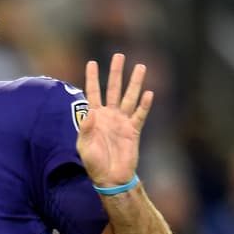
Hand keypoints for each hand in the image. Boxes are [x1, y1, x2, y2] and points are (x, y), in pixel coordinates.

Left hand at [76, 53, 152, 187]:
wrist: (110, 178)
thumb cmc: (94, 164)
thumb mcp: (84, 147)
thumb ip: (86, 130)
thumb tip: (89, 114)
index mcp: (95, 117)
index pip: (93, 92)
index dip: (92, 78)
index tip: (91, 62)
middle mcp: (110, 115)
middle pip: (113, 89)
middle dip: (116, 73)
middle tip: (119, 55)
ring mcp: (122, 122)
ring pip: (129, 97)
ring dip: (134, 83)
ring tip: (140, 67)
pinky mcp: (134, 131)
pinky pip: (140, 115)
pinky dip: (145, 105)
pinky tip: (148, 93)